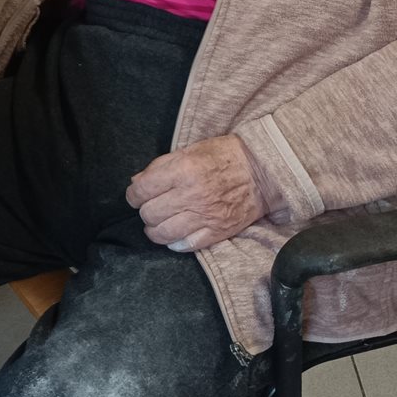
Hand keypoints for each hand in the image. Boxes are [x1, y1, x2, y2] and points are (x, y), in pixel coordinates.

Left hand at [125, 135, 267, 252]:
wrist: (263, 172)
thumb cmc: (224, 156)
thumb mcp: (190, 150)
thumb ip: (161, 166)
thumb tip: (136, 182)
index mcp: (184, 170)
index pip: (142, 190)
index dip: (133, 195)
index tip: (135, 196)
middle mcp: (192, 195)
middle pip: (150, 213)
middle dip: (144, 211)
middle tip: (149, 207)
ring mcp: (206, 216)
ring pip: (164, 233)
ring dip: (154, 230)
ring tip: (156, 225)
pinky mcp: (218, 232)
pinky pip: (187, 245)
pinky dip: (174, 243)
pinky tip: (173, 236)